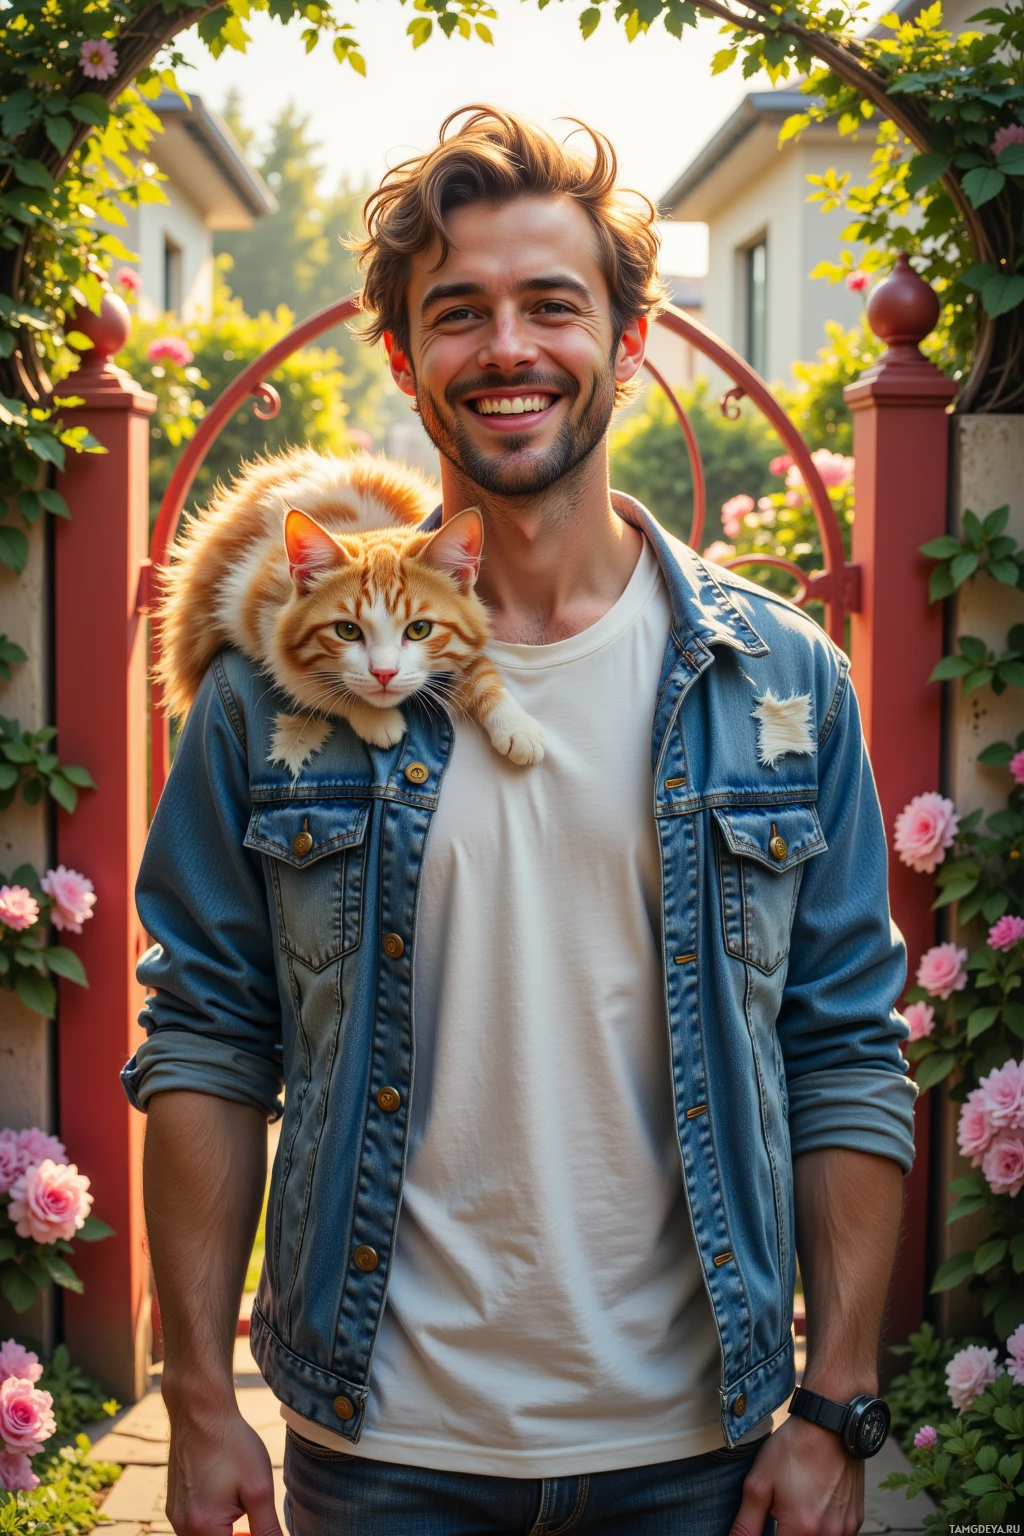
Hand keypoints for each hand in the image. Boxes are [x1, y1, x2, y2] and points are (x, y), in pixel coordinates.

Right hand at [165, 1396, 282, 1535]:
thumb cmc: (231, 1445)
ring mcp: (175, 1516)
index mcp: (203, 1528)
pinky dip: (213, 1524)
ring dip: (224, 1532)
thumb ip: (267, 1529)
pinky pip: (193, 1528)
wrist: (200, 1412)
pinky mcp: (174, 1505)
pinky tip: (227, 1498)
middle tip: (254, 1522)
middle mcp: (183, 1528)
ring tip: (242, 1505)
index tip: (260, 1526)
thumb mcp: (259, 1489)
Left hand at [730, 1416, 863, 1535]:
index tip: (767, 1521)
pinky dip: (821, 1529)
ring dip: (803, 1533)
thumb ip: (746, 1523)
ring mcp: (846, 1530)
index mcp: (801, 1530)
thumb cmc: (793, 1450)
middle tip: (779, 1512)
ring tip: (796, 1506)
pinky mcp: (856, 1521)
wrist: (830, 1425)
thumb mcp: (759, 1483)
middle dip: (785, 1533)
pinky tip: (813, 1506)